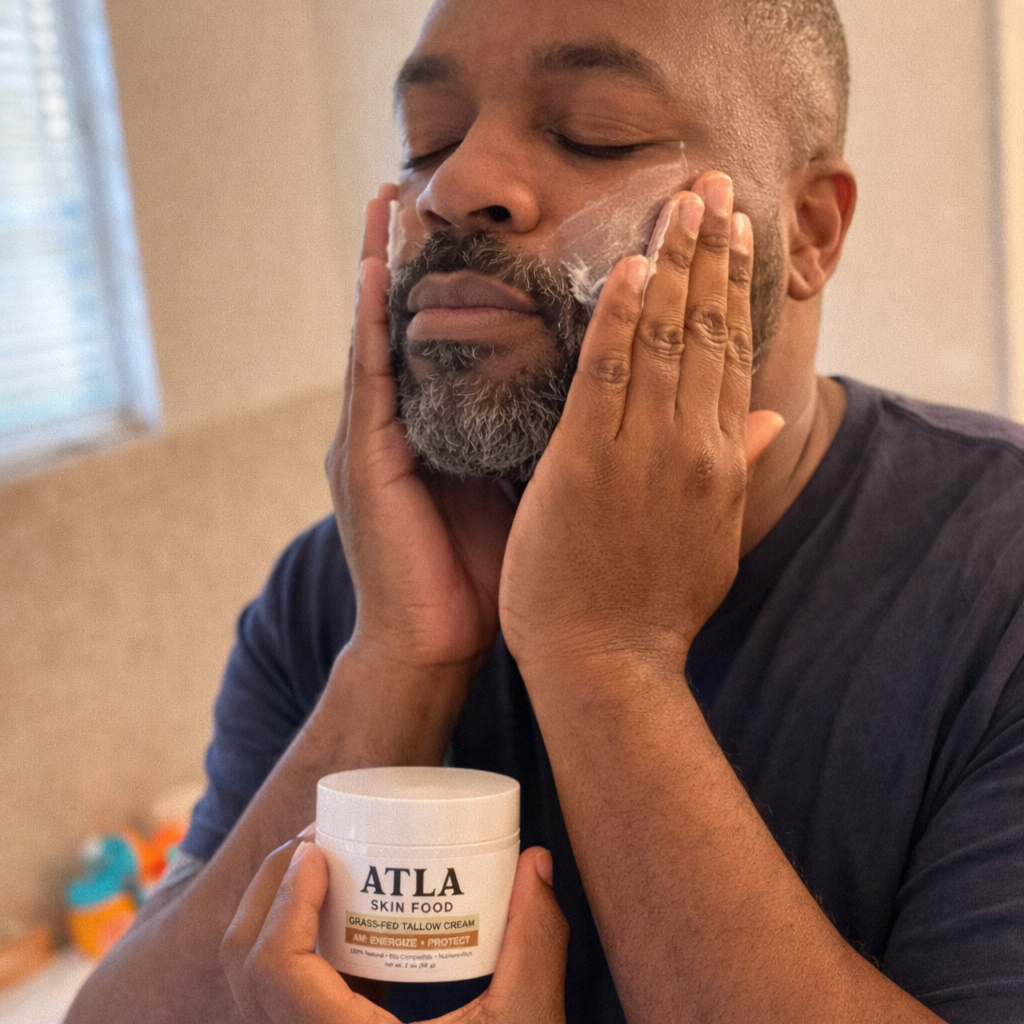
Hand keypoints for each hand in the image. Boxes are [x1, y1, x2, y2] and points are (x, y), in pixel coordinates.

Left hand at [221, 842, 567, 1023]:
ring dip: (271, 919)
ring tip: (320, 873)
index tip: (318, 852)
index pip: (277, 972)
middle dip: (272, 892)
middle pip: (244, 968)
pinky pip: (270, 1003)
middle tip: (319, 843)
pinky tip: (336, 926)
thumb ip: (534, 945)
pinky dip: (286, 953)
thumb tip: (537, 862)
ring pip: (249, 988)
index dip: (286, 903)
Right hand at [326, 185, 515, 676]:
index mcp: (442, 431)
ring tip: (386, 203)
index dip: (462, 285)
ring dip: (381, 270)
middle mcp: (401, 426)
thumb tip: (599, 391)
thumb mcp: (528, 489)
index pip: (453, 342)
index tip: (479, 228)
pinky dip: (368, 323)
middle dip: (415, 259)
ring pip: (381, 337)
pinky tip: (370, 273)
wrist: (439, 648)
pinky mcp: (363, 463)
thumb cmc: (491, 576)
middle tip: (419, 188)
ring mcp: (374, 442)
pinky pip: (368, 379)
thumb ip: (545, 437)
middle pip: (411, 326)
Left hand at [499, 172, 783, 682]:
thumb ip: (737, 466)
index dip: (733, 289)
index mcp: (717, 460)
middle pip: (704, 332)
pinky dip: (619, 317)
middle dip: (711, 254)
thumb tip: (770, 416)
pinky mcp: (587, 462)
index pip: (729, 354)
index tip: (736, 233)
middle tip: (712, 186)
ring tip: (681, 202)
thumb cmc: (652, 609)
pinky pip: (606, 373)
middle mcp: (690, 445)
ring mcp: (642, 451)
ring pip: (664, 340)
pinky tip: (627, 267)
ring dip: (674, 264)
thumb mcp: (713, 536)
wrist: (609, 666)